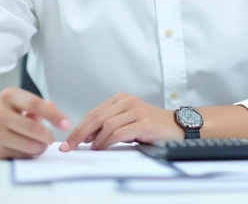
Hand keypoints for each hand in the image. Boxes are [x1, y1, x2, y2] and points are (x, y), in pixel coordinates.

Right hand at [0, 87, 71, 158]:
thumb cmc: (7, 112)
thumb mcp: (20, 101)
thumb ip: (39, 105)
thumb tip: (53, 108)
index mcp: (8, 96)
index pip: (35, 104)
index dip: (54, 115)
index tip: (67, 124)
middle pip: (34, 128)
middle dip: (49, 136)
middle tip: (52, 138)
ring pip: (30, 145)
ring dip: (41, 147)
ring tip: (40, 143)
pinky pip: (22, 155)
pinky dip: (30, 153)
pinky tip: (26, 147)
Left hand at [60, 92, 182, 151]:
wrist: (178, 126)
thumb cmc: (153, 125)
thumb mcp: (129, 120)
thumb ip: (110, 123)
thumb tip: (87, 136)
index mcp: (122, 99)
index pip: (94, 112)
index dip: (79, 126)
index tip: (69, 140)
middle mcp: (127, 101)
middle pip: (96, 117)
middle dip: (80, 133)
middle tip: (70, 145)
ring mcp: (135, 110)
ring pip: (106, 124)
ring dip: (95, 139)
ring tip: (92, 148)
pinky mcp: (142, 122)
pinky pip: (118, 132)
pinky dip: (107, 141)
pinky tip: (103, 147)